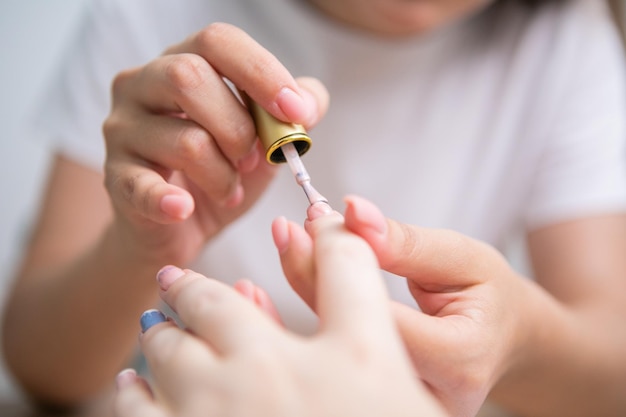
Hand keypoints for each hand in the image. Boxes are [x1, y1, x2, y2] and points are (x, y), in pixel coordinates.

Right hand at [102, 23, 327, 263]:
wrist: (180, 227)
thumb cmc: (221, 170)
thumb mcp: (263, 138)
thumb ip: (290, 113)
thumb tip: (307, 103)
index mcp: (183, 62)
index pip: (217, 41)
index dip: (261, 71)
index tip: (296, 110)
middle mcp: (142, 84)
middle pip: (188, 77)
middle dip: (238, 126)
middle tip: (253, 159)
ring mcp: (122, 129)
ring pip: (184, 140)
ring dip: (223, 174)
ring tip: (231, 190)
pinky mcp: (115, 177)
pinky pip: (143, 185)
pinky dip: (169, 200)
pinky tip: (183, 208)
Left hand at [113, 210, 446, 416]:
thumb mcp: (410, 399)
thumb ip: (389, 360)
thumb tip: (361, 338)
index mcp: (355, 353)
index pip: (344, 264)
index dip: (331, 237)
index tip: (312, 224)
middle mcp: (279, 370)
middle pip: (223, 301)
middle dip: (197, 286)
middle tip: (177, 279)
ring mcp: (219, 410)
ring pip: (169, 345)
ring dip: (162, 331)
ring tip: (154, 324)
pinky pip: (138, 408)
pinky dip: (134, 390)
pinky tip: (132, 385)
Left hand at [277, 196, 531, 416]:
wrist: (504, 340)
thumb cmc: (488, 295)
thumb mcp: (463, 258)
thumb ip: (406, 242)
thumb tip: (353, 212)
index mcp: (457, 359)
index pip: (377, 313)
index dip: (337, 262)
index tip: (314, 218)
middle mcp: (425, 396)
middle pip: (344, 340)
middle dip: (308, 276)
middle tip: (289, 232)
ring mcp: (397, 407)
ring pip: (327, 357)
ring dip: (297, 295)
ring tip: (285, 249)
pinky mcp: (374, 404)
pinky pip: (325, 366)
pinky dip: (295, 326)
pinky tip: (268, 296)